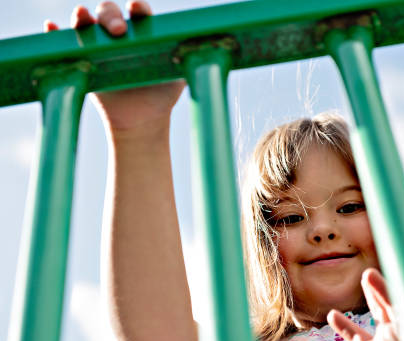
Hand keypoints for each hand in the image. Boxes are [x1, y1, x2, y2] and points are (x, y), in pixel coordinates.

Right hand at [44, 1, 185, 135]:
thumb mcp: (179, 76)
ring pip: (85, 23)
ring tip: (81, 19)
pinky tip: (52, 29)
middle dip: (110, 15)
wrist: (142, 121)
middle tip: (119, 31)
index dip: (138, 8)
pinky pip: (63, 43)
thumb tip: (205, 47)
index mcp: (143, 31)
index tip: (138, 11)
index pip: (138, 12)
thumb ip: (187, 59)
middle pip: (108, 11)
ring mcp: (98, 44)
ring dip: (81, 17)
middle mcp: (118, 33)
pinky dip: (54, 34)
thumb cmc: (163, 94)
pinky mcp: (81, 59)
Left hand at [319, 269, 403, 340]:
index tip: (332, 315)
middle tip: (365, 276)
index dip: (344, 325)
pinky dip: (397, 297)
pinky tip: (388, 284)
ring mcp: (403, 338)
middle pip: (379, 313)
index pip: (356, 337)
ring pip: (391, 307)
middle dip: (371, 294)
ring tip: (369, 274)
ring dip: (382, 289)